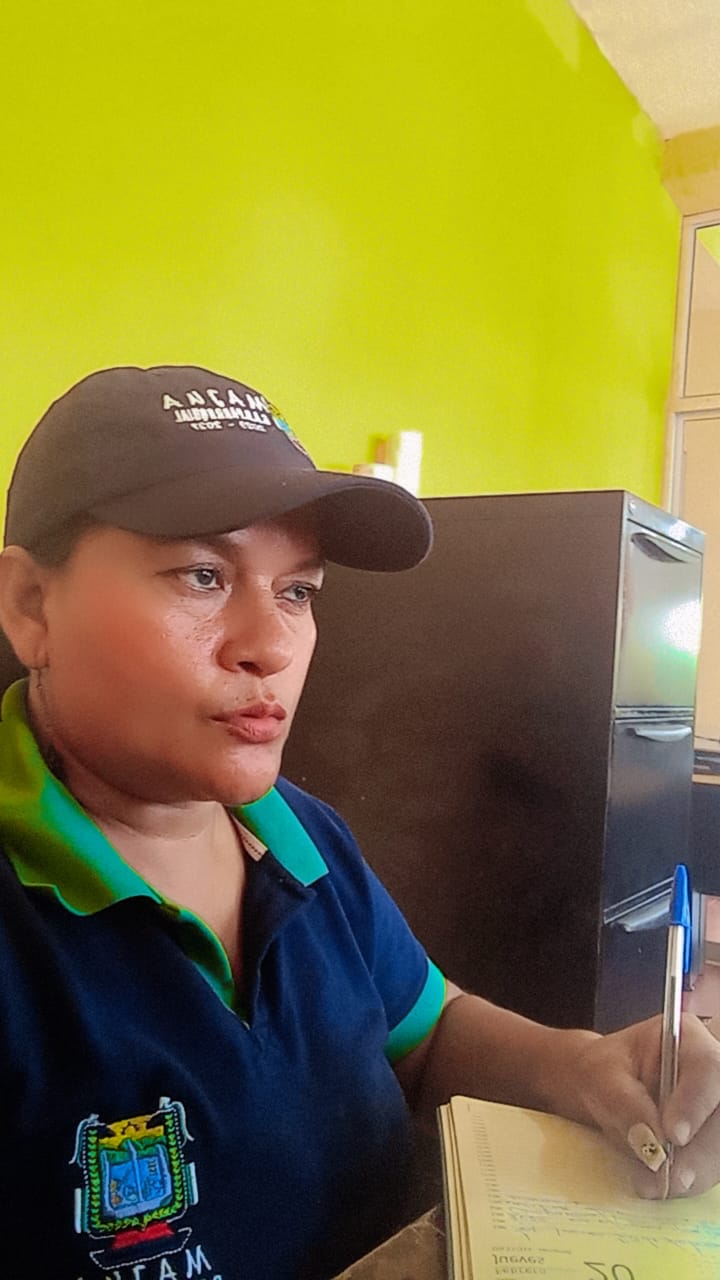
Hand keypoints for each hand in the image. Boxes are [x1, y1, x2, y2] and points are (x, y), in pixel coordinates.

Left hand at [569, 1013, 719, 1197]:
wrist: (603, 1089)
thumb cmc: (603, 1072)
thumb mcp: (601, 1077)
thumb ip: (625, 1103)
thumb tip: (651, 1142)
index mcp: (687, 1039)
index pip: (707, 1067)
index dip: (695, 1103)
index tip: (674, 1136)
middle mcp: (710, 1071)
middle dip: (699, 1151)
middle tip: (666, 1177)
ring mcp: (714, 1105)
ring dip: (695, 1171)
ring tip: (654, 1185)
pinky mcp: (711, 1136)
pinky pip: (713, 1163)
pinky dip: (690, 1179)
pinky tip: (661, 1185)